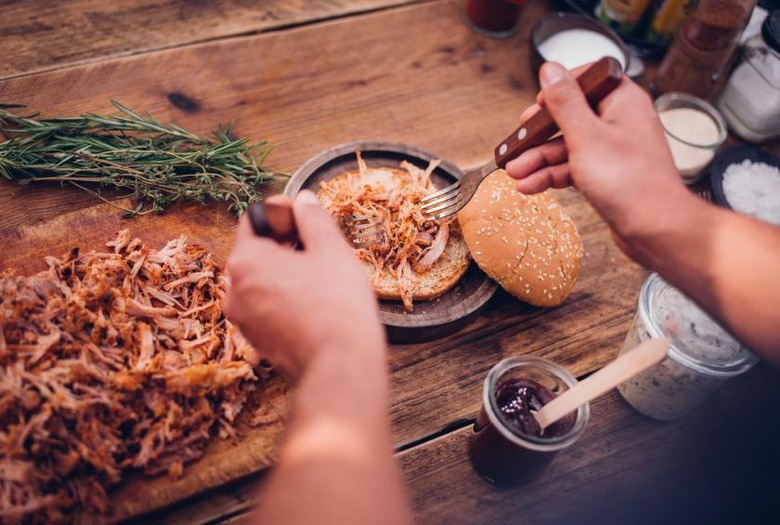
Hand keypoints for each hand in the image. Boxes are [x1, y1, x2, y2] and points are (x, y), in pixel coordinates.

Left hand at [225, 191, 384, 379]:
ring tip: (320, 277)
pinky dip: (285, 299)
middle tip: (318, 246)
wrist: (340, 364)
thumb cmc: (337, 304)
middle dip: (285, 244)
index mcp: (246, 260)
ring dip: (285, 273)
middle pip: (256, 251)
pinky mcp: (257, 342)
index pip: (254, 219)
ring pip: (261, 282)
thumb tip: (304, 201)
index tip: (305, 215)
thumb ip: (313, 219)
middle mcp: (234, 290)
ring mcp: (243, 320)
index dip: (281, 211)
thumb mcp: (331, 250)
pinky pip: (267, 308)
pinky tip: (314, 303)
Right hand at [504, 62, 694, 255]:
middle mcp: (619, 122)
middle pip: (570, 117)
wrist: (654, 229)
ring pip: (567, 146)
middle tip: (518, 139)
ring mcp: (613, 150)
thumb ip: (564, 102)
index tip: (538, 103)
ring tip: (514, 172)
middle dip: (539, 133)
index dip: (560, 89)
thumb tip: (551, 69)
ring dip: (539, 159)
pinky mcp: (606, 175)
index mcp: (622, 101)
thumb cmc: (629, 182)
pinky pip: (573, 168)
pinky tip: (530, 185)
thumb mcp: (586, 136)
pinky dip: (551, 176)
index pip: (588, 79)